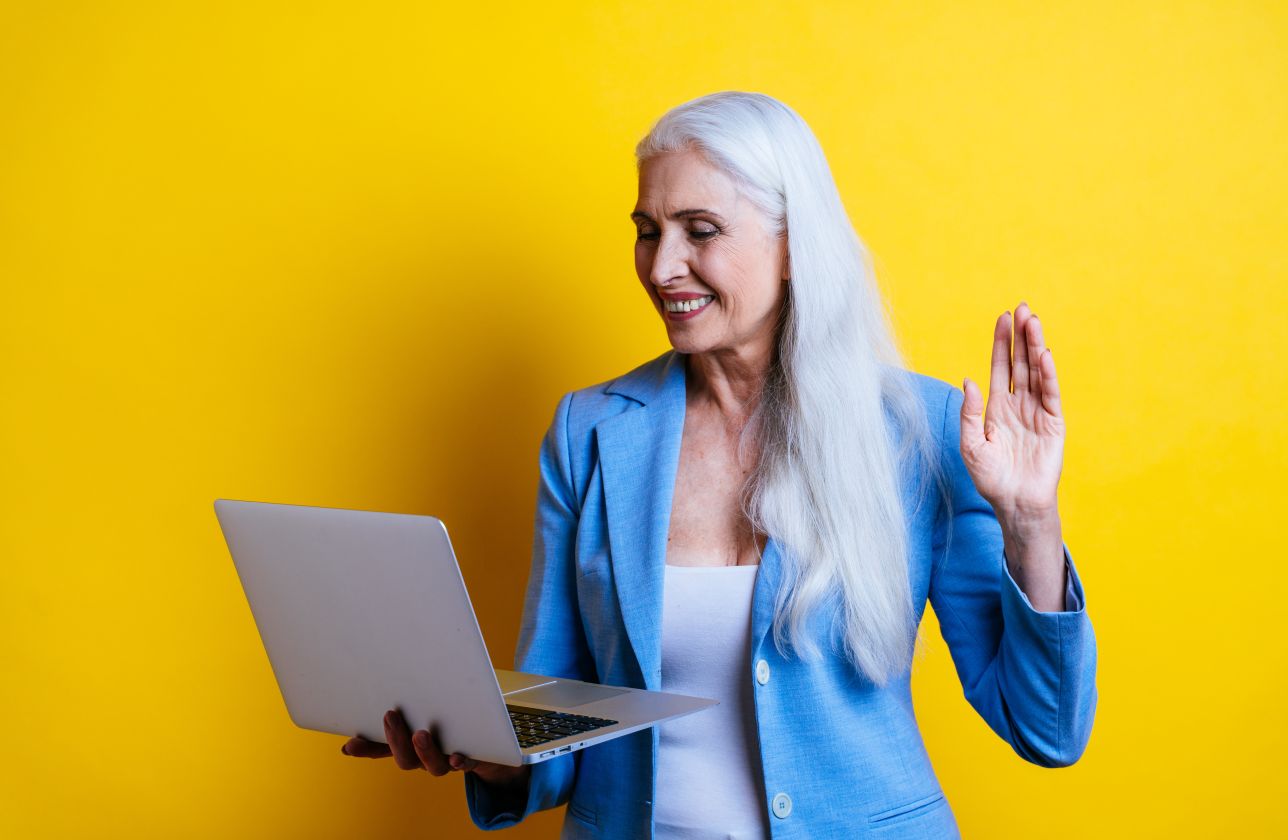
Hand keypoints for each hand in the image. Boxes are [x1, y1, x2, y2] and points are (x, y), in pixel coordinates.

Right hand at [341, 708, 529, 790]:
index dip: (366, 749)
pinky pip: (465, 764)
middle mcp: (426, 755)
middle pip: (404, 758)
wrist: (492, 738)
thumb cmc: (452, 713)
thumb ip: (414, 692)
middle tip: (390, 715)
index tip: (349, 745)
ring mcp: (448, 759)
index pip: (382, 749)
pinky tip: (457, 756)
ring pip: (432, 766)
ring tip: (422, 732)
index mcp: (410, 742)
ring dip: (425, 750)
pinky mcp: (472, 758)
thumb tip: (393, 662)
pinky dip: (460, 761)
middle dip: (395, 738)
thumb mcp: (431, 700)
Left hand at [960, 301, 1063, 521]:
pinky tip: (1044, 355)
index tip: (1003, 318)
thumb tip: (969, 380)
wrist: (1015, 504)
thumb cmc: (991, 478)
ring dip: (1035, 348)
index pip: (1001, 368)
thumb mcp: (970, 445)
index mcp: (997, 408)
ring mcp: (1038, 413)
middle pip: (1021, 364)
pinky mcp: (1054, 425)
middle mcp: (1019, 405)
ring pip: (1037, 373)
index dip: (1002, 344)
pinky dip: (1048, 375)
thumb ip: (969, 413)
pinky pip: (1051, 395)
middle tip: (1022, 308)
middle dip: (1020, 337)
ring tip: (1033, 322)